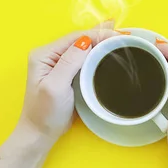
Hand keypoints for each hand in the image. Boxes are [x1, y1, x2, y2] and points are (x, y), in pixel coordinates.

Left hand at [19, 21, 116, 144]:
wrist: (41, 133)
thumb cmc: (46, 113)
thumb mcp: (56, 86)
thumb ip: (69, 62)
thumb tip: (86, 41)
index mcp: (45, 55)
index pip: (76, 38)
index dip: (98, 35)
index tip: (120, 37)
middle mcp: (51, 55)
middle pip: (81, 40)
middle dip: (103, 36)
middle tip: (125, 37)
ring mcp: (59, 64)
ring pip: (84, 48)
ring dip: (102, 44)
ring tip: (121, 40)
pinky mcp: (68, 73)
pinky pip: (85, 58)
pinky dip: (98, 54)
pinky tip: (109, 51)